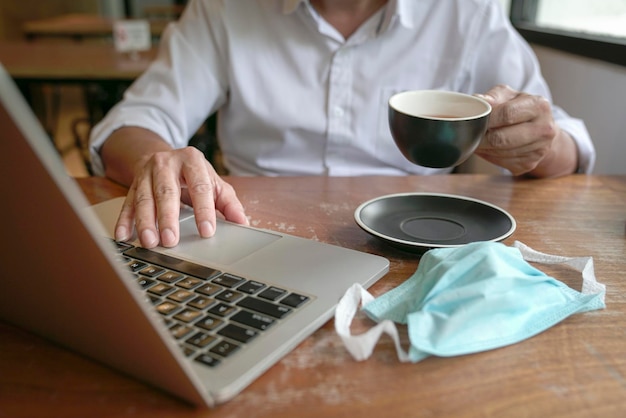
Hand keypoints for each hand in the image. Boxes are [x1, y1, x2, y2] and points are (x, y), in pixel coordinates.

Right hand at [114, 146, 248, 247]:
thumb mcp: (213, 182)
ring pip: (145, 198)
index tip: (206, 231)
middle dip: (168, 218)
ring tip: (150, 242)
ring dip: (146, 222)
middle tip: (171, 241)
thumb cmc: (194, 174)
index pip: (199, 187)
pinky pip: (128, 203)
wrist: (166, 156)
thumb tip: (242, 222)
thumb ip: (228, 202)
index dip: (204, 210)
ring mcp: (147, 172)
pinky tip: (123, 236)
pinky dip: (125, 221)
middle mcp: (166, 163)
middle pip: (167, 192)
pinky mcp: (133, 183)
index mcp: (192, 160)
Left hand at [475, 85, 576, 176]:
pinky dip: (489, 156)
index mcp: (538, 106)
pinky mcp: (530, 163)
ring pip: (499, 152)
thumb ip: (492, 97)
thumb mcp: (508, 96)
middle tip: (469, 134)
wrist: (540, 129)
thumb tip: (478, 101)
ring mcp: (539, 149)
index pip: (506, 114)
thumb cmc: (519, 109)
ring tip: (477, 139)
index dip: (485, 119)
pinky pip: (501, 162)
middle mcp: (543, 128)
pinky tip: (488, 148)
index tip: (472, 120)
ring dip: (483, 148)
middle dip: (480, 137)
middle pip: (501, 138)